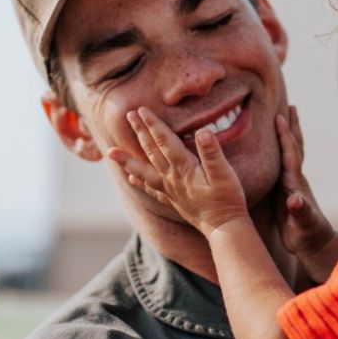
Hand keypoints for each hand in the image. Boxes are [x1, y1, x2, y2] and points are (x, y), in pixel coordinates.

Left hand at [114, 106, 248, 236]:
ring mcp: (170, 190)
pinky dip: (139, 181)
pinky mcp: (173, 200)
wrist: (224, 229)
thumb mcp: (224, 174)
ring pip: (144, 170)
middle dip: (140, 131)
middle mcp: (172, 178)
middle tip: (128, 115)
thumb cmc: (227, 200)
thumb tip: (203, 132)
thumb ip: (212, 153)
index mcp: (184, 168)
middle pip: (151, 151)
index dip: (153, 124)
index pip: (165, 141)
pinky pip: (151, 188)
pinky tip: (131, 178)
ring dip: (128, 159)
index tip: (141, 110)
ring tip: (111, 152)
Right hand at [276, 106, 334, 258]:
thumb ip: (300, 212)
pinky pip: (284, 164)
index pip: (290, 155)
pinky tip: (278, 147)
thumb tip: (294, 200)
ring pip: (292, 154)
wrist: (316, 245)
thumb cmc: (307, 236)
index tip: (279, 116)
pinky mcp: (289, 190)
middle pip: (295, 148)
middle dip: (292, 128)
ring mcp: (294, 184)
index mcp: (295, 184)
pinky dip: (282, 151)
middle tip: (289, 106)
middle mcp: (296, 180)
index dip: (285, 136)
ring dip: (289, 135)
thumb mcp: (303, 225)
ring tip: (285, 118)